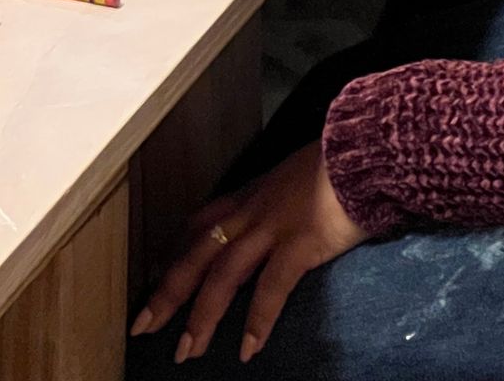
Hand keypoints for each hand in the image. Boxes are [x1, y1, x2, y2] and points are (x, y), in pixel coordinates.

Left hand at [130, 142, 366, 363]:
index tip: (154, 283)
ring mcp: (271, 226)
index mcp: (245, 197)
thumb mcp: (288, 182)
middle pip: (196, 255)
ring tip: (187, 351)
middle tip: (143, 327)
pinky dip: (257, 319)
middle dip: (168, 293)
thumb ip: (271, 205)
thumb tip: (267, 228)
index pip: (196, 228)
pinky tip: (247, 348)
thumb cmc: (332, 169)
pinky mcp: (299, 242)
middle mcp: (248, 211)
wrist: (361, 153)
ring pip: (223, 274)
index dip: (173, 257)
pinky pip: (272, 286)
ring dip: (202, 316)